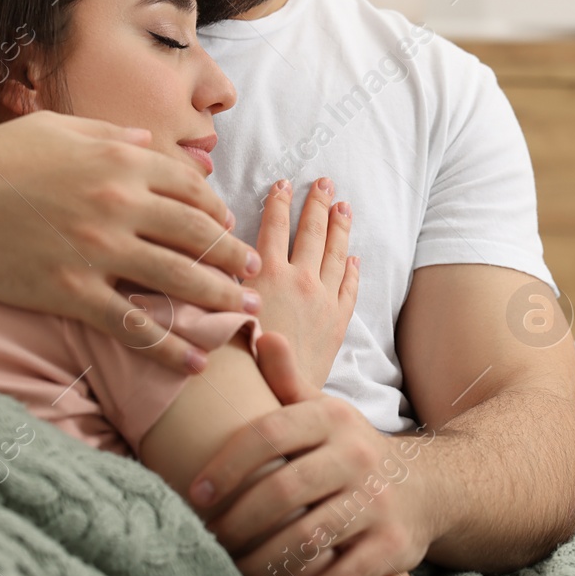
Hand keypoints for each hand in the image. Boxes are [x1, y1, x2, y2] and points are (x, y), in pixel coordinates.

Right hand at [0, 110, 260, 373]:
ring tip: (243, 314)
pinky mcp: (70, 292)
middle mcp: (117, 202)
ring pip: (177, 280)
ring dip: (217, 299)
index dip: (218, 212)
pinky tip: (193, 362)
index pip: (190, 189)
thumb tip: (150, 141)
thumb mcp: (61, 130)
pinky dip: (169, 346)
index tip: (231, 229)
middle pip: (196, 234)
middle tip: (255, 276)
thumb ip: (112, 135)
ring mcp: (96, 250)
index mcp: (120, 160)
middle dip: (232, 257)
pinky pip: (133, 325)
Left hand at [187, 332, 436, 575]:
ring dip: (261, 564)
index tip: (196, 492)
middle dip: (237, 521)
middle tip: (206, 541)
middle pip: (284, 490)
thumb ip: (288, 380)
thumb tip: (259, 334)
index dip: (228, 463)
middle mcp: (357, 455)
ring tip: (228, 575)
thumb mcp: (325, 410)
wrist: (432, 485)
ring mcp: (377, 503)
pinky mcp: (391, 547)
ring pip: (308, 537)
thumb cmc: (353, 449)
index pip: (270, 432)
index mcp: (333, 417)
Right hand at [244, 178, 358, 390]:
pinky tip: (355, 257)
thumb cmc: (239, 357)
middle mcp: (300, 282)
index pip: (275, 227)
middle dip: (318, 204)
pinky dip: (354, 269)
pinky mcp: (338, 322)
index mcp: (268, 276)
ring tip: (344, 206)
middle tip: (325, 182)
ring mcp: (324, 300)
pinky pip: (350, 287)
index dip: (279, 203)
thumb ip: (223, 280)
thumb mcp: (223, 311)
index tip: (283, 183)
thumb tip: (219, 253)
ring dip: (340, 227)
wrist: (275, 394)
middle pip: (312, 233)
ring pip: (337, 254)